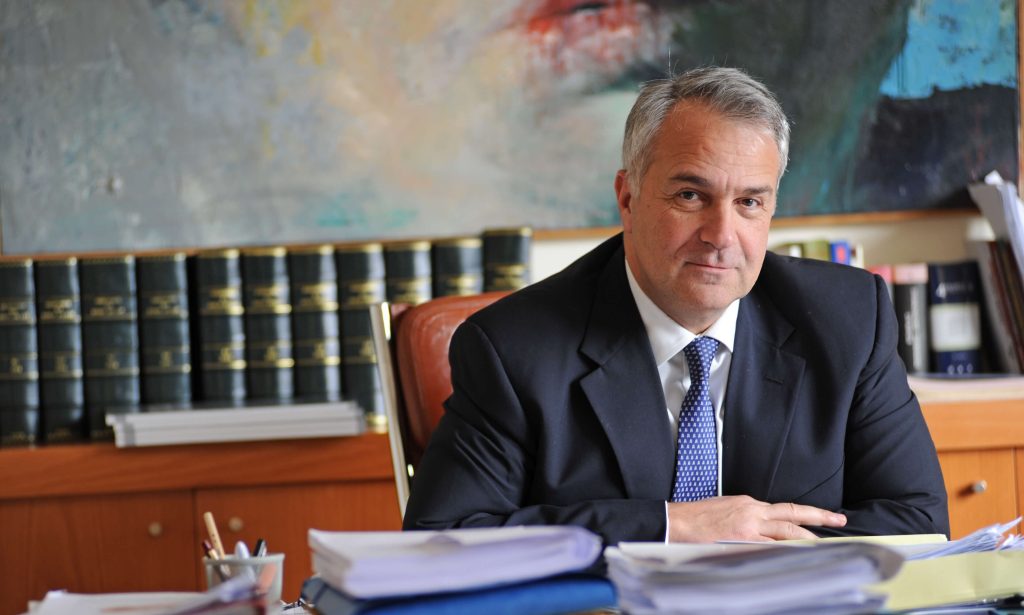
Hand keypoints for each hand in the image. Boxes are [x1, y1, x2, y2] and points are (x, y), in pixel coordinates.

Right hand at [667, 495, 846, 541]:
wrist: (677, 522)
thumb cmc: (696, 517)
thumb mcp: (726, 508)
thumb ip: (746, 517)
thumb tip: (762, 527)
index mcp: (749, 504)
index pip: (783, 510)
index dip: (804, 516)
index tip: (820, 519)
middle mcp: (753, 512)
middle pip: (792, 515)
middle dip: (818, 517)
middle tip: (838, 521)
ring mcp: (749, 526)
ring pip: (786, 530)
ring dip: (808, 537)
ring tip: (826, 543)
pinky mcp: (742, 539)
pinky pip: (770, 545)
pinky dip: (786, 550)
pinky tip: (799, 555)